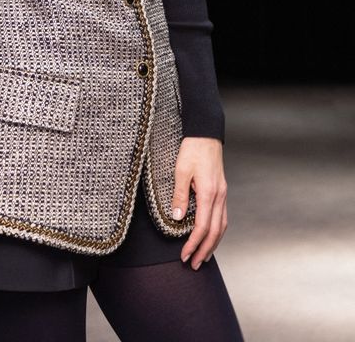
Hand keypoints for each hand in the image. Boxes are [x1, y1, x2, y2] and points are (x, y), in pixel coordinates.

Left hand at [171, 136, 227, 269]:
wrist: (206, 134)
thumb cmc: (192, 149)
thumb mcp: (180, 170)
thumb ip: (179, 194)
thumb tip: (177, 218)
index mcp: (208, 193)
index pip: (202, 227)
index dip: (193, 244)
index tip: (184, 256)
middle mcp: (219, 196)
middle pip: (215, 232)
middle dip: (204, 250)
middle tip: (194, 265)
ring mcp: (222, 194)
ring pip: (222, 226)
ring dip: (213, 244)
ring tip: (203, 256)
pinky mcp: (221, 191)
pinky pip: (222, 217)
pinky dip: (217, 231)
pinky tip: (211, 236)